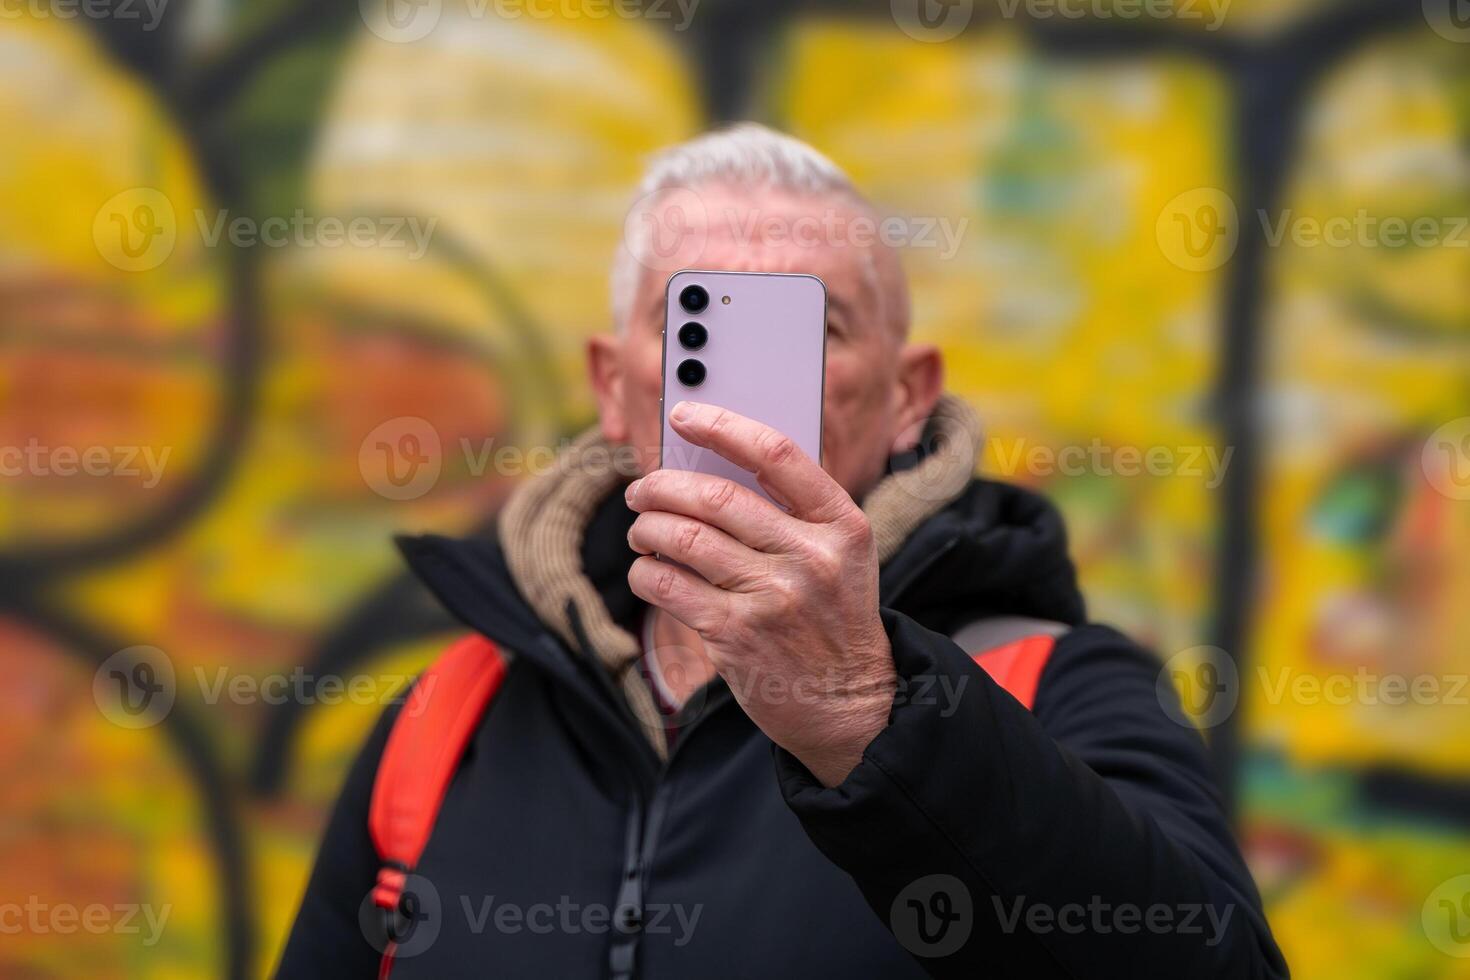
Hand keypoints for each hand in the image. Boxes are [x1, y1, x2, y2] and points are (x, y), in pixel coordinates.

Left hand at [625, 401, 896, 785]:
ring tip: (640, 531)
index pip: (776, 455)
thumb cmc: (834, 617)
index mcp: (841, 525)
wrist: (852, 704)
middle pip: (715, 497)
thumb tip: (710, 463)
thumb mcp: (839, 555)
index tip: (684, 415)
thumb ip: (792, 511)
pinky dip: (645, 571)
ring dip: (647, 528)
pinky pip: (668, 584)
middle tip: (642, 489)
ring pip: (683, 539)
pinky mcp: (735, 635)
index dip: (722, 426)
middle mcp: (809, 557)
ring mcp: (772, 597)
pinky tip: (648, 570)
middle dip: (662, 486)